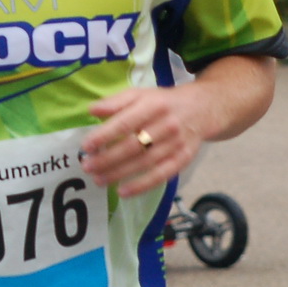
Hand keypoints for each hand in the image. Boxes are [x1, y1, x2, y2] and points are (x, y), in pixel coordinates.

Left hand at [82, 87, 205, 197]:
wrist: (201, 109)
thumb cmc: (162, 103)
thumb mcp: (140, 94)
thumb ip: (115, 102)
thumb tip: (91, 110)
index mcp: (153, 105)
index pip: (126, 122)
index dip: (105, 135)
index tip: (86, 146)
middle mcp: (167, 125)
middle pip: (134, 145)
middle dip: (108, 158)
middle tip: (87, 167)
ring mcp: (176, 144)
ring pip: (145, 163)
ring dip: (119, 174)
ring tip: (98, 180)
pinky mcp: (183, 159)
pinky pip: (161, 176)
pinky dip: (141, 186)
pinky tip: (123, 192)